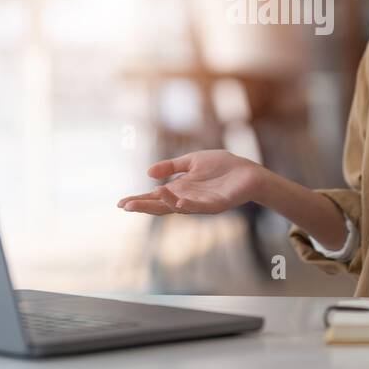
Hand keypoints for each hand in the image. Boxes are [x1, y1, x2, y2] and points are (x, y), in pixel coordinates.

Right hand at [117, 150, 262, 215]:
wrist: (248, 172)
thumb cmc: (222, 166)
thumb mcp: (191, 161)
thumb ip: (171, 167)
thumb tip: (147, 173)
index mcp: (179, 189)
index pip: (155, 197)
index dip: (139, 199)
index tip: (121, 203)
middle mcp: (187, 199)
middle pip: (161, 205)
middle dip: (144, 205)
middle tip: (126, 206)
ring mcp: (201, 203)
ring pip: (178, 207)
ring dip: (164, 202)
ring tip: (151, 195)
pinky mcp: (216, 205)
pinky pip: (200, 207)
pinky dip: (188, 205)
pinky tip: (178, 201)